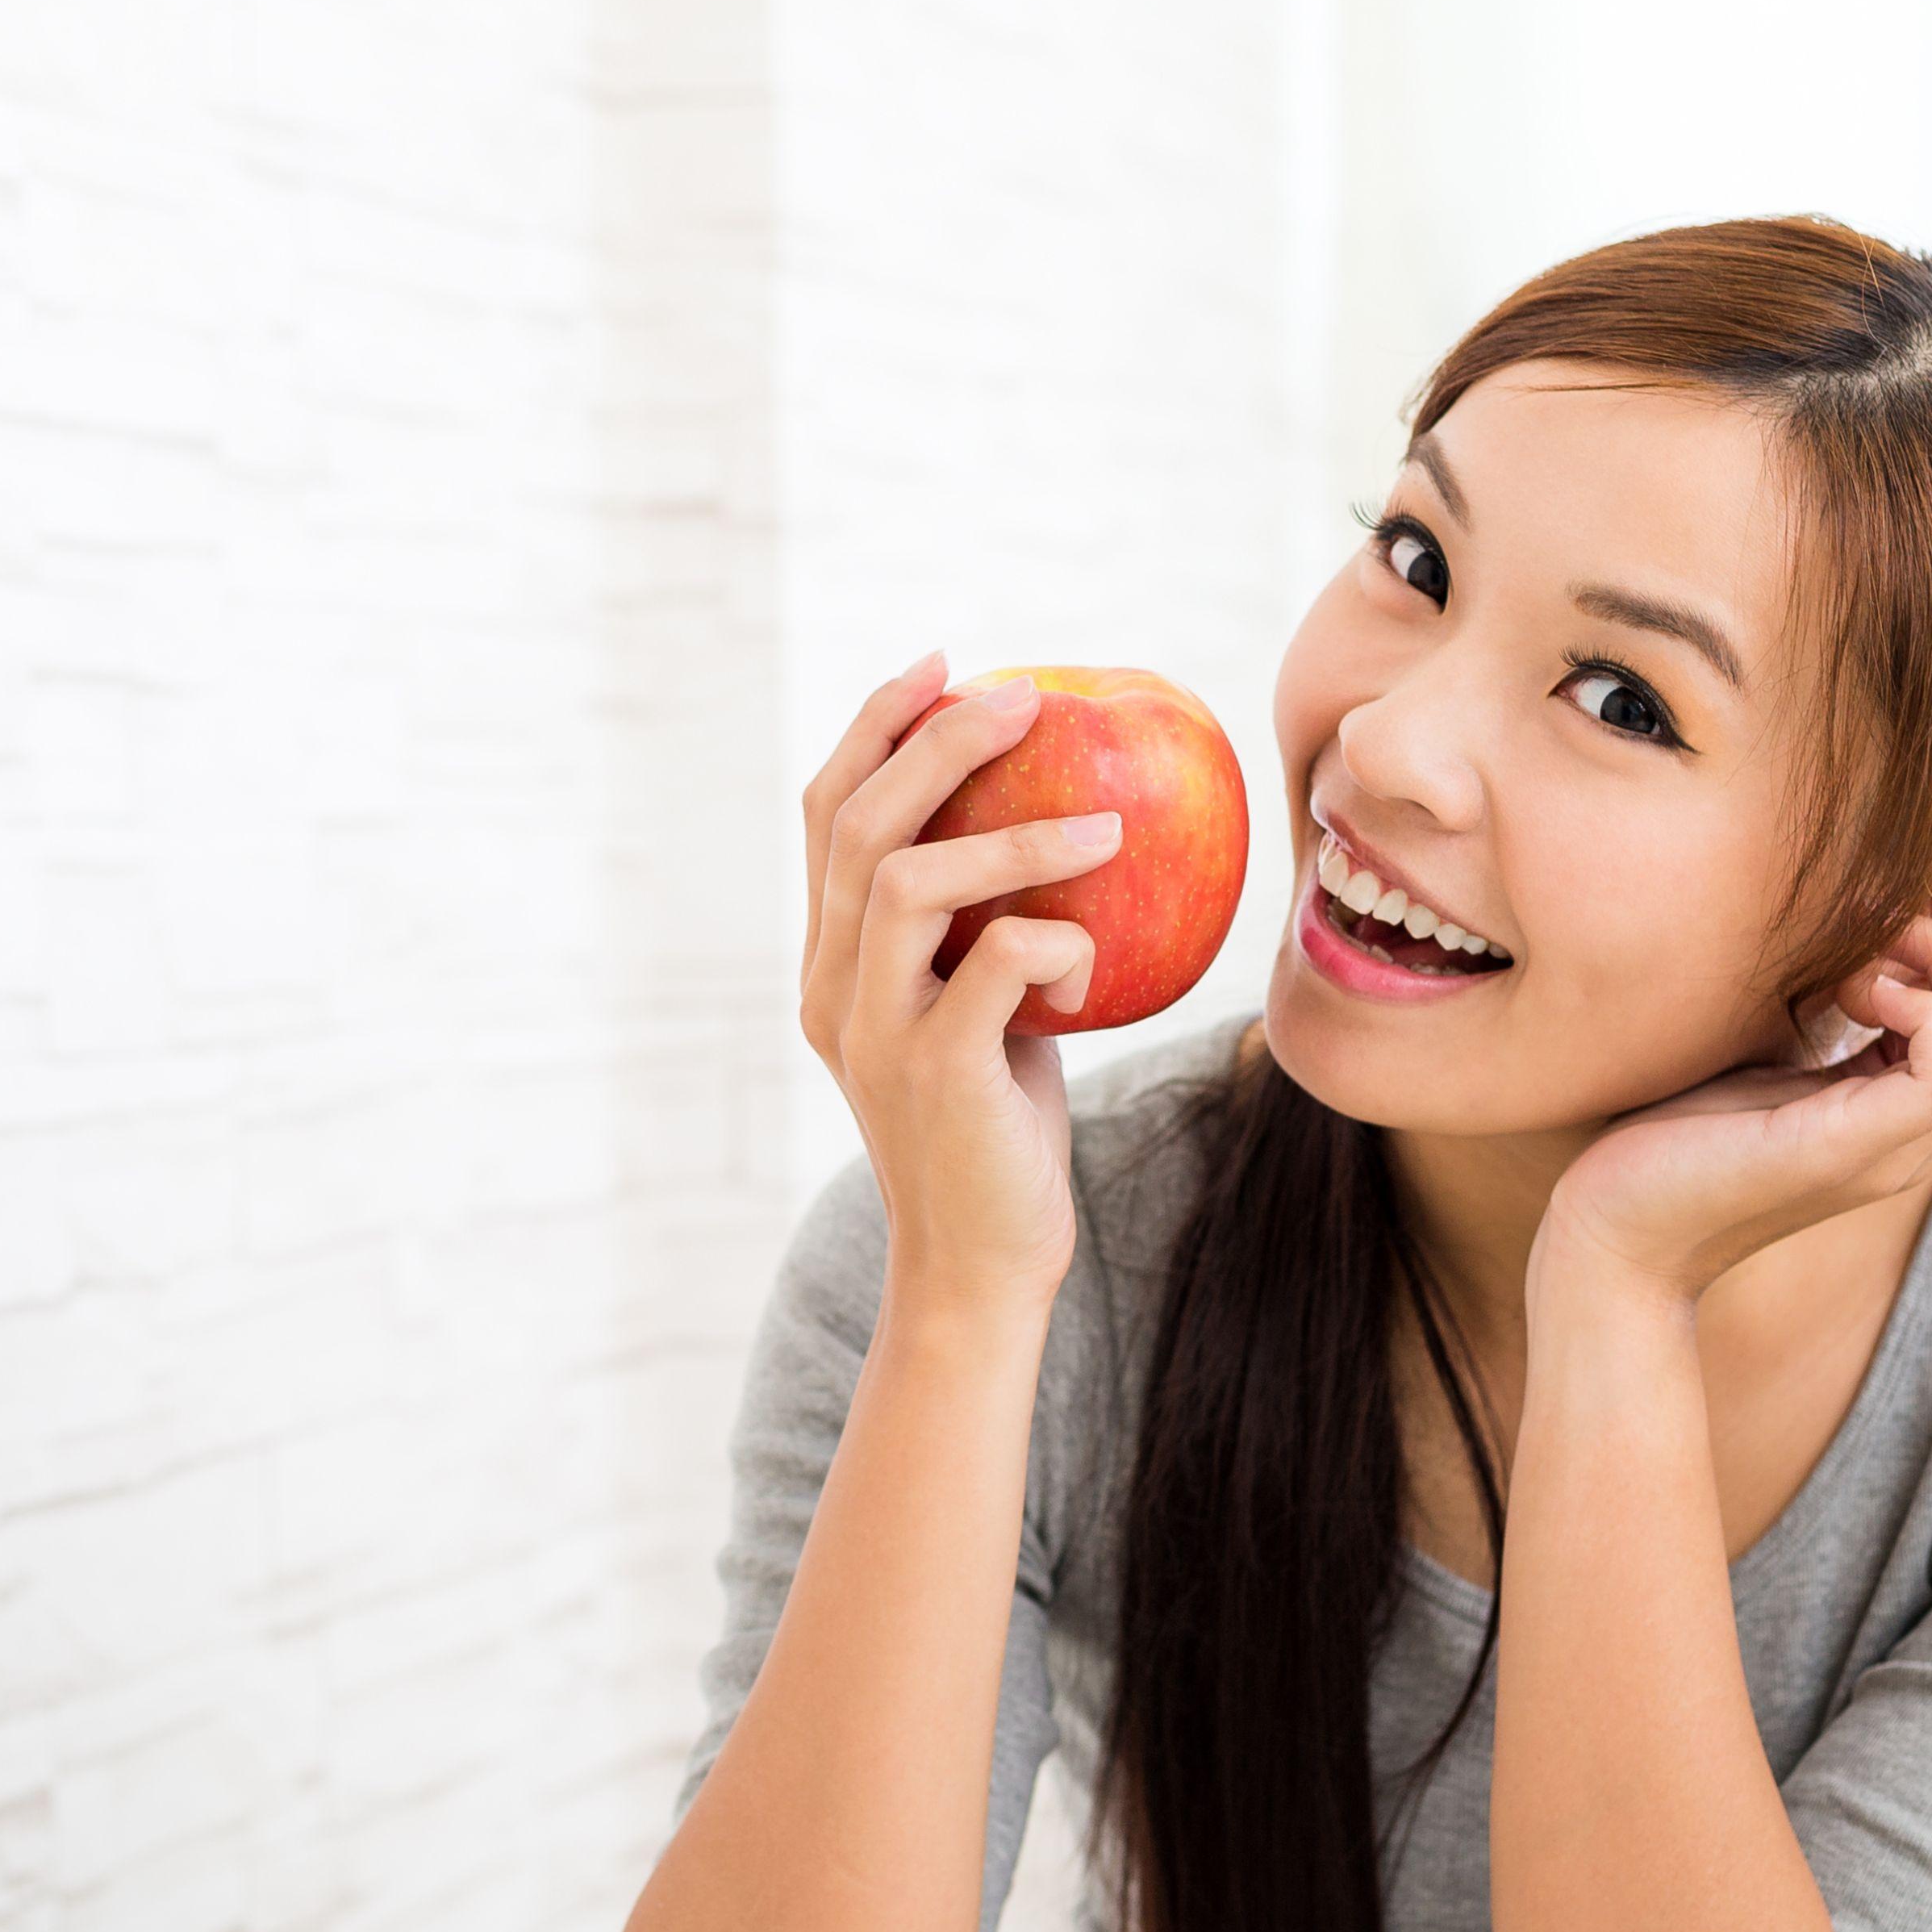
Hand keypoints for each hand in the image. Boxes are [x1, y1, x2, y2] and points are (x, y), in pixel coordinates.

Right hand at [798, 651, 1123, 1316]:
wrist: (979, 1266)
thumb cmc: (997, 1132)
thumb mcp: (981, 1014)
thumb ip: (986, 935)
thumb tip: (1075, 830)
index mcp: (830, 963)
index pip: (827, 814)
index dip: (875, 727)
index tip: (941, 665)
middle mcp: (833, 987)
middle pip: (859, 825)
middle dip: (937, 743)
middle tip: (1024, 699)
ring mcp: (875, 1031)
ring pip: (908, 882)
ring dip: (1012, 836)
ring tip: (1104, 824)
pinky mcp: (934, 1075)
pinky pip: (991, 966)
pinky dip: (1051, 939)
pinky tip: (1093, 957)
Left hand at [1533, 867, 1931, 1306]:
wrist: (1611, 1235)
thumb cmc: (1678, 1136)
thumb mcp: (1782, 1048)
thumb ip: (1850, 997)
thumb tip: (1901, 908)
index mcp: (1925, 1107)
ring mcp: (1901, 1148)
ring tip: (1871, 959)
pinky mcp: (1852, 1152)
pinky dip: (1913, 1005)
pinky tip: (1844, 997)